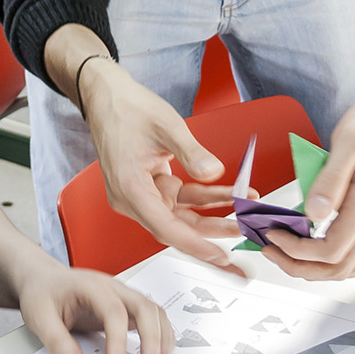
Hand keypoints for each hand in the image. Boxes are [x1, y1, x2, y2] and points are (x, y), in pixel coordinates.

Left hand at [15, 262, 174, 353]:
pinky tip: (160, 353)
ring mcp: (122, 295)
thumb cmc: (43, 293)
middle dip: (152, 338)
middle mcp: (112, 287)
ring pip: (153, 310)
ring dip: (162, 337)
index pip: (113, 311)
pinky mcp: (126, 306)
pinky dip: (161, 334)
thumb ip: (56, 341)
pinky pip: (151, 317)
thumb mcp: (38, 316)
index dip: (118, 340)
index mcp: (91, 286)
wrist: (44, 279)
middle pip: (144, 307)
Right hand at [79, 57, 246, 274]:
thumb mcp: (166, 126)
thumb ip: (192, 153)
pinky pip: (182, 199)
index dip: (194, 244)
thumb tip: (213, 172)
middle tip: (242, 245)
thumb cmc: (126, 109)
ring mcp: (141, 194)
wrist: (108, 97)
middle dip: (212, 235)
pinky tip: (232, 194)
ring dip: (215, 215)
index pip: (165, 228)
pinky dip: (206, 197)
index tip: (218, 256)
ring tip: (246, 214)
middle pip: (176, 227)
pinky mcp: (150, 187)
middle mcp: (132, 198)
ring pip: (183, 215)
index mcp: (129, 188)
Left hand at [263, 57, 354, 279]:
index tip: (273, 233)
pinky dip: (328, 251)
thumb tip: (314, 212)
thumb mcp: (352, 137)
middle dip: (300, 265)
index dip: (297, 251)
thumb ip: (332, 177)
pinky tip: (309, 233)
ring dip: (314, 263)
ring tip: (286, 245)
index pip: (332, 250)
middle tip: (272, 247)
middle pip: (339, 266)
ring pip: (349, 261)